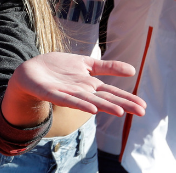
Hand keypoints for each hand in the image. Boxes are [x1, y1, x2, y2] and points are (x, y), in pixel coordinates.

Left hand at [8, 53, 145, 116]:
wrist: (31, 71)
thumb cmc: (59, 69)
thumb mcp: (86, 64)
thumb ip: (107, 67)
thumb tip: (133, 70)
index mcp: (90, 85)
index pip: (112, 92)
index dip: (127, 98)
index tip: (144, 107)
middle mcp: (82, 92)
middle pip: (104, 98)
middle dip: (122, 104)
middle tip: (141, 112)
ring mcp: (67, 93)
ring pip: (89, 101)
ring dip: (104, 106)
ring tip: (120, 112)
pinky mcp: (52, 93)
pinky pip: (67, 99)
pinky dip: (79, 104)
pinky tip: (91, 109)